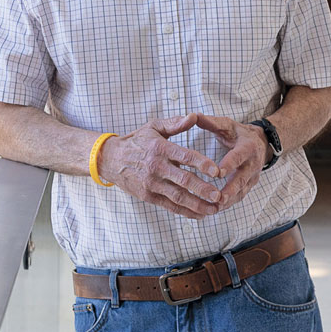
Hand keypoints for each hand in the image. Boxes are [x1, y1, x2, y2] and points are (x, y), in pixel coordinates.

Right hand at [98, 114, 222, 219]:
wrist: (111, 159)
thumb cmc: (136, 141)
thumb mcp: (153, 127)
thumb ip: (175, 124)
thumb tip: (194, 116)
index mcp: (160, 148)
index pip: (185, 156)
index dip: (202, 164)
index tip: (217, 171)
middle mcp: (156, 167)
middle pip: (184, 180)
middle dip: (203, 189)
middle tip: (219, 195)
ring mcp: (152, 184)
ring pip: (178, 197)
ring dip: (198, 205)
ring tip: (214, 209)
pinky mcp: (148, 196)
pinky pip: (170, 206)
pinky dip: (186, 212)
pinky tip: (200, 215)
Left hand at [194, 114, 267, 210]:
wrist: (260, 143)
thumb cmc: (238, 133)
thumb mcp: (226, 124)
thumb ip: (210, 122)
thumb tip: (193, 115)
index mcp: (247, 147)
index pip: (238, 156)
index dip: (229, 164)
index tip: (218, 173)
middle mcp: (252, 164)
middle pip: (242, 179)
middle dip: (230, 189)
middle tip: (218, 198)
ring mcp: (252, 177)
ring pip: (241, 191)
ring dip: (229, 201)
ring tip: (214, 208)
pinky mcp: (249, 186)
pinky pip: (239, 196)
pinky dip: (229, 204)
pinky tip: (215, 210)